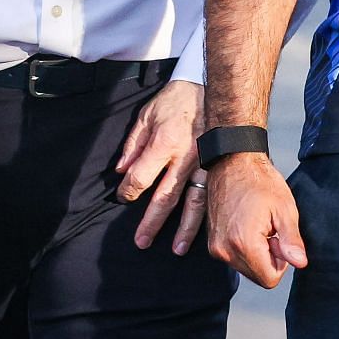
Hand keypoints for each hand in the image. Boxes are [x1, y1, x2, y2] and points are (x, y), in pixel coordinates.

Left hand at [113, 78, 207, 252]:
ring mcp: (204, 164)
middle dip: (152, 222)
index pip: (140, 177)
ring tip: (177, 249)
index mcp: (163, 143)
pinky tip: (204, 231)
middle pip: (165, 197)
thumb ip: (133, 144)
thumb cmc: (177, 101)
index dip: (128, 191)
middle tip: (141, 241)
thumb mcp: (147, 115)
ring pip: (193, 203)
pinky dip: (206, 216)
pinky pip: (211, 195)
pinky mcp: (217, 167)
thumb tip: (120, 171)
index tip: (123, 197)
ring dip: (185, 229)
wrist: (214, 90)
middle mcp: (185, 158)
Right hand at [206, 152, 306, 287]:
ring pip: (246, 268)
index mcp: (244, 243)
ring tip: (258, 224)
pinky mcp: (212, 242)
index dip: (281, 262)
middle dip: (268, 258)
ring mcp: (215, 247)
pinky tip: (248, 224)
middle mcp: (224, 250)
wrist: (231, 161)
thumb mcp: (284, 209)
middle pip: (257, 276)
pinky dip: (244, 248)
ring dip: (256, 253)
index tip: (279, 238)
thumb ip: (292, 241)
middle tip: (270, 229)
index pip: (269, 279)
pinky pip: (234, 258)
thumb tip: (300, 264)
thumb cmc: (260, 180)